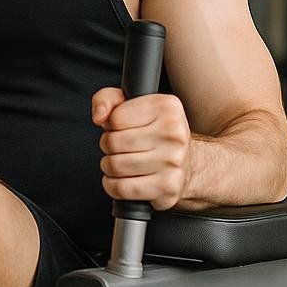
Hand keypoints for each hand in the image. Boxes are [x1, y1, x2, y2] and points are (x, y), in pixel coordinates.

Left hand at [91, 88, 191, 210]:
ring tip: (122, 162)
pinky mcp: (167, 187)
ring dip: (110, 166)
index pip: (115, 118)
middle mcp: (174, 133)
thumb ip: (106, 99)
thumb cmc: (154, 133)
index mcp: (166, 107)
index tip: (121, 129)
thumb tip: (99, 116)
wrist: (186, 164)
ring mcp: (172, 162)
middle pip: (113, 143)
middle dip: (108, 147)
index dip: (110, 126)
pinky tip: (123, 179)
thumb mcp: (131, 105)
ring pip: (115, 166)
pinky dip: (113, 186)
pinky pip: (122, 188)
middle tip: (120, 148)